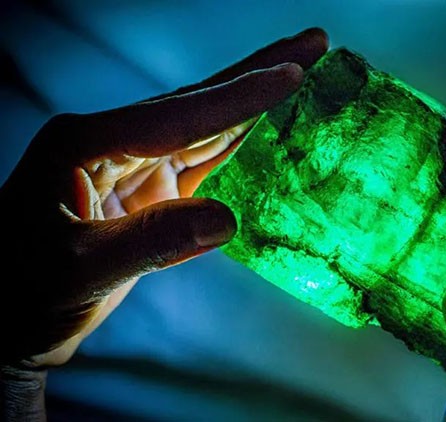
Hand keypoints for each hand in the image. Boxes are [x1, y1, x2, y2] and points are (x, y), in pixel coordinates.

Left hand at [0, 28, 328, 368]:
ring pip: (208, 126)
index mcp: (86, 144)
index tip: (292, 73)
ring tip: (301, 72)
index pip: (177, 115)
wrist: (4, 321)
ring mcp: (134, 166)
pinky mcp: (149, 192)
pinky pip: (205, 162)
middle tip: (312, 43)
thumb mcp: (79, 270)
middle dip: (258, 71)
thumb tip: (226, 221)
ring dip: (255, 102)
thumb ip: (150, 242)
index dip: (238, 96)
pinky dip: (242, 144)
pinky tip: (268, 128)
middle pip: (200, 102)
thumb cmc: (20, 292)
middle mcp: (114, 144)